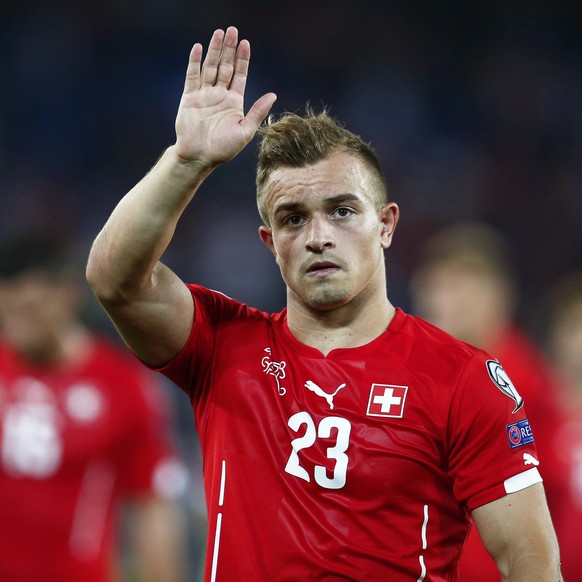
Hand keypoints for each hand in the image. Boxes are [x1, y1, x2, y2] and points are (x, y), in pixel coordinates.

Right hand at [174, 27, 276, 167]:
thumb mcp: (246, 131)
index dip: (242, 59)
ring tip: (219, 33)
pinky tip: (199, 47)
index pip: (240, 75)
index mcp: (234, 102)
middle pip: (225, 67)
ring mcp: (204, 95)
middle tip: (232, 30)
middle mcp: (220, 95)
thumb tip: (273, 95)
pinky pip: (192, 76)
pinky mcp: (189, 98)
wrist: (200, 157)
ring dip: (214, 50)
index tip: (246, 44)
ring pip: (210, 67)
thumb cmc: (224, 149)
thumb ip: (257, 111)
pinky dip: (195, 61)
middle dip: (229, 49)